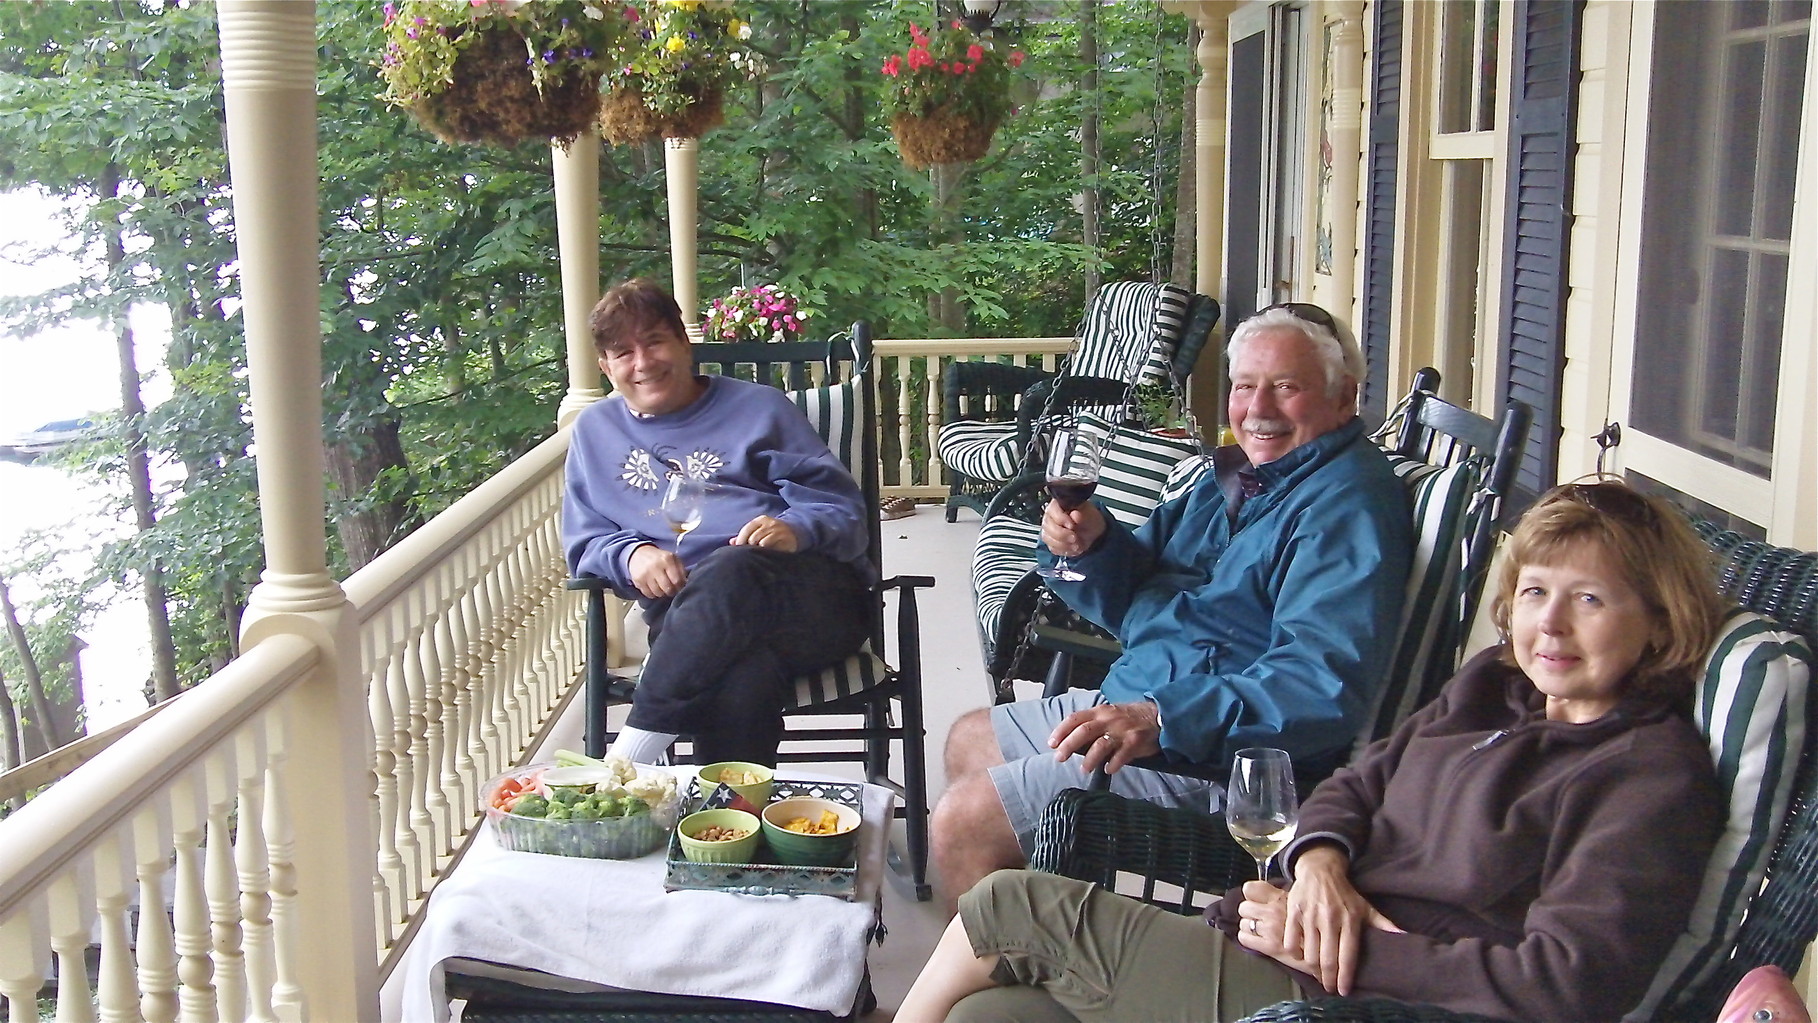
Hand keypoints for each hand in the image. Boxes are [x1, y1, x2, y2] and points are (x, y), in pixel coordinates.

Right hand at [628, 543, 686, 599]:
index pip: (677, 580)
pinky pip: (648, 594)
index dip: (680, 587)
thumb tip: (685, 584)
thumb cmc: (659, 558)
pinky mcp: (638, 580)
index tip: (679, 587)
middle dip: (671, 591)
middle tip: (671, 589)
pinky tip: (654, 588)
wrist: (639, 554)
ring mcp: (646, 574)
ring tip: (662, 588)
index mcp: (667, 559)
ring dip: (662, 593)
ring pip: (658, 593)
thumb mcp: (673, 559)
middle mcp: (655, 566)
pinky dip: (653, 594)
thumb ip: (681, 570)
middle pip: (668, 588)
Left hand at [730, 515, 798, 551]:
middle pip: (753, 537)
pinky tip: (766, 554)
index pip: (746, 529)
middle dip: (749, 547)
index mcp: (761, 519)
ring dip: (757, 550)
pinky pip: (770, 546)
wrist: (796, 532)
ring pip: (761, 542)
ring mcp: (777, 530)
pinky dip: (766, 551)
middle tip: (749, 554)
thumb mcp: (760, 531)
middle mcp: (769, 523)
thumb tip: (731, 542)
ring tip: (758, 555)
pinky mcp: (784, 537)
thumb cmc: (773, 533)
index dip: (741, 540)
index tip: (738, 549)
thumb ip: (746, 536)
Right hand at [1041, 499, 1105, 558]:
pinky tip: (1073, 547)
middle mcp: (1050, 516)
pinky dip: (1064, 550)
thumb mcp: (1090, 515)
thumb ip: (1083, 515)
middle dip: (1062, 535)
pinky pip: (1052, 548)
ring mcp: (1048, 529)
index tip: (1072, 525)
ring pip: (1048, 538)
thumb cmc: (1089, 519)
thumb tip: (1075, 515)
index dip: (1061, 519)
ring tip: (1076, 544)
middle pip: (1048, 526)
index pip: (1053, 511)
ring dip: (1064, 544)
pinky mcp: (1050, 541)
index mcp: (1058, 505)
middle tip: (1074, 538)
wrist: (1092, 531)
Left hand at [1048, 701, 1160, 774]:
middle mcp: (1109, 719)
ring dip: (1090, 758)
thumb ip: (1093, 725)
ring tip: (1084, 769)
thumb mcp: (1109, 714)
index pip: (1075, 718)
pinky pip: (1122, 754)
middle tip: (1059, 757)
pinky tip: (1108, 770)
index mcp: (1100, 712)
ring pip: (1101, 744)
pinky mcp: (1136, 740)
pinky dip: (1114, 763)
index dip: (1061, 730)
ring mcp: (1123, 730)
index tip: (1051, 743)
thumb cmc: (1131, 717)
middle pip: (1084, 731)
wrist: (1159, 715)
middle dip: (1068, 745)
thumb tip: (1072, 742)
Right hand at [1236, 848, 1401, 994]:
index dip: (1345, 977)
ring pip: (1309, 954)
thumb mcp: (1365, 907)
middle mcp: (1330, 919)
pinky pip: (1290, 942)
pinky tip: (1300, 956)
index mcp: (1350, 920)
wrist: (1320, 870)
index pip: (1348, 956)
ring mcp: (1310, 916)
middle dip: (1328, 979)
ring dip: (1312, 969)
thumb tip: (1403, 936)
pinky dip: (1295, 954)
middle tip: (1329, 988)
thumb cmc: (1345, 893)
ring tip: (1317, 974)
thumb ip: (1383, 923)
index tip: (1344, 991)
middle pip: (1328, 959)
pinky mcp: (1294, 912)